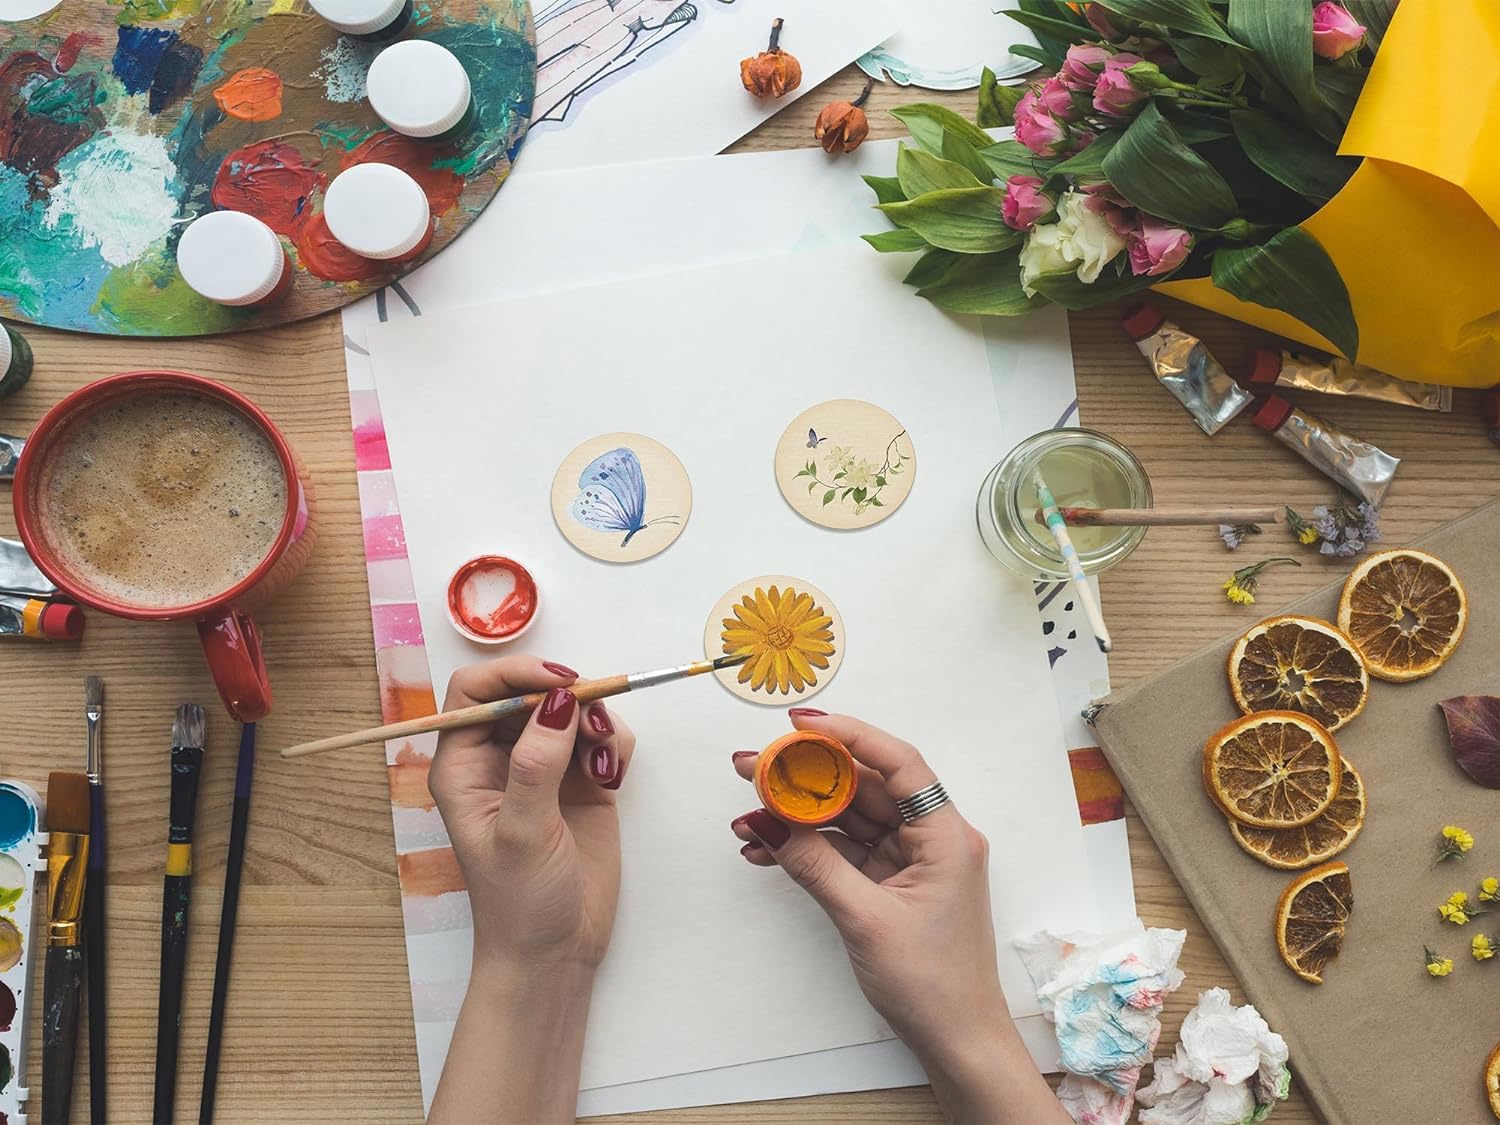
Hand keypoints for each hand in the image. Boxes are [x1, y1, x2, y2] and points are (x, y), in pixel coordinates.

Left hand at [428, 655, 634, 972]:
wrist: (554, 954)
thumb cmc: (518, 902)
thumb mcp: (522, 831)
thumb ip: (537, 763)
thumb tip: (560, 700)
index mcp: (462, 766)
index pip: (477, 691)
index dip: (516, 675)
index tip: (560, 683)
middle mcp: (499, 760)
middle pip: (532, 693)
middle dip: (568, 698)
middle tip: (596, 722)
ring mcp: (543, 770)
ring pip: (571, 710)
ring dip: (596, 722)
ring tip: (605, 762)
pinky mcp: (582, 784)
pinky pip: (601, 739)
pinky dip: (614, 745)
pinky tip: (613, 778)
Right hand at [729, 710, 1065, 1124]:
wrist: (957, 1042)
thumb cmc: (932, 985)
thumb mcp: (865, 920)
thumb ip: (815, 866)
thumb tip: (769, 823)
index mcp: (946, 836)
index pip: (899, 764)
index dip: (850, 736)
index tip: (802, 725)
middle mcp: (933, 837)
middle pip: (866, 787)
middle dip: (807, 777)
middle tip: (752, 766)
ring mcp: (911, 860)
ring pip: (849, 818)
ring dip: (799, 816)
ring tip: (747, 812)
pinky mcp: (893, 882)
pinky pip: (846, 850)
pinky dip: (809, 848)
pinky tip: (766, 848)